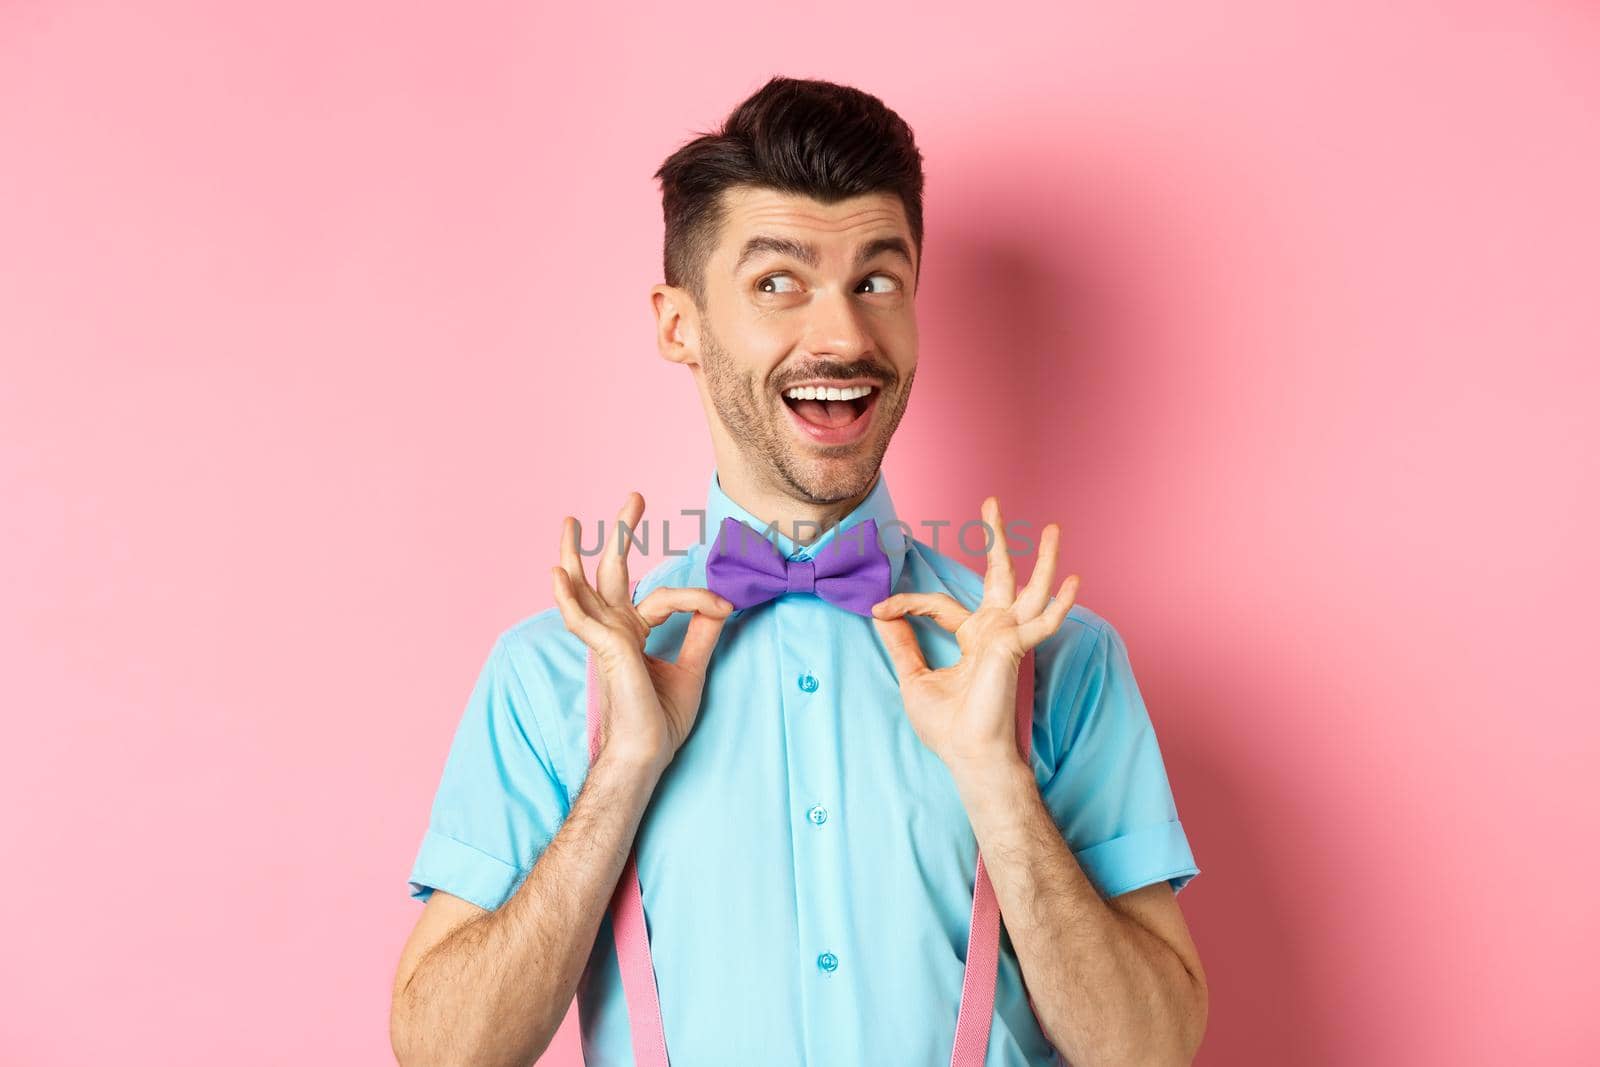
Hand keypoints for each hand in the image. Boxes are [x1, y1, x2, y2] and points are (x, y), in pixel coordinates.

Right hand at [551, 492, 733, 772]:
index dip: (697, 597)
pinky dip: (568, 596)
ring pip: (586, 588)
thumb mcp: (692, 668)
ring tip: (571, 521)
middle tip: (634, 497)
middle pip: (611, 573)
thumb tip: (719, 603)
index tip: (724, 604)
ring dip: (577, 553)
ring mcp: (605, 639)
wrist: (647, 754)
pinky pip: (582, 618)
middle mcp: (615, 631)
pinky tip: (557, 573)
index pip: (662, 597)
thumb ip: (701, 634)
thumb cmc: (661, 721)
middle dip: (621, 534)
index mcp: (632, 634)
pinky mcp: (604, 650)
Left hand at [870, 496, 1079, 773]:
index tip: (879, 609)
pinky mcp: (1015, 648)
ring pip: (1030, 590)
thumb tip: (878, 614)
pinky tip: (1073, 582)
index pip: (939, 605)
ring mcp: (1009, 638)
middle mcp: (994, 632)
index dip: (907, 602)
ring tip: (1054, 529)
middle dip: (996, 540)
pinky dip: (1060, 605)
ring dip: (1043, 559)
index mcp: (972, 638)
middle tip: (991, 502)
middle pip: (998, 576)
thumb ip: (901, 643)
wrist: (966, 755)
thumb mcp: (913, 677)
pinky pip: (1041, 623)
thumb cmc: (947, 725)